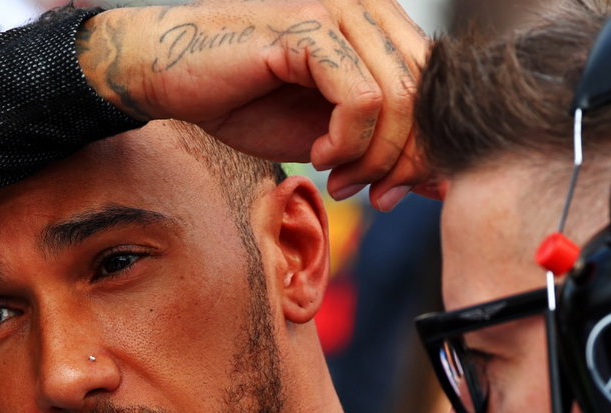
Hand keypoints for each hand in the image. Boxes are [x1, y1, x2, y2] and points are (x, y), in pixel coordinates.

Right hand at [78, 0, 430, 210]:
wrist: (168, 73)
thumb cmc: (243, 97)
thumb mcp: (328, 134)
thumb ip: (384, 148)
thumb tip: (442, 185)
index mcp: (380, 24)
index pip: (438, 89)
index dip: (428, 149)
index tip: (397, 192)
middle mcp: (368, 6)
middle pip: (427, 95)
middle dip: (409, 160)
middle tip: (378, 196)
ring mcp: (339, 10)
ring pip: (398, 99)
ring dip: (375, 157)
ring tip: (341, 179)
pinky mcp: (309, 27)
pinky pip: (361, 97)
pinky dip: (348, 140)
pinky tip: (318, 155)